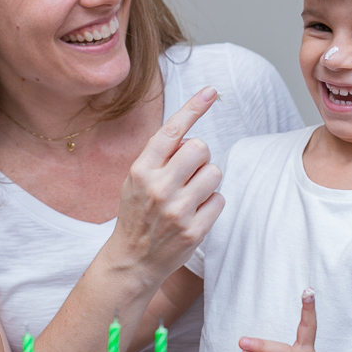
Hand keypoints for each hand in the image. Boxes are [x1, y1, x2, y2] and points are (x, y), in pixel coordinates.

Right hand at [108, 87, 223, 283]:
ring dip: (207, 181)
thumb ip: (159, 157)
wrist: (131, 260)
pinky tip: (194, 215)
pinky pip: (220, 200)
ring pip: (214, 173)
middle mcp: (158, 187)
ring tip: (190, 196)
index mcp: (141, 170)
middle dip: (199, 158)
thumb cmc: (137, 214)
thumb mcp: (135, 181)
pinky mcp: (194, 230)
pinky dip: (211, 205)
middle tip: (188, 174)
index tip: (211, 91)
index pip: (171, 130)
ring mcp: (176, 210)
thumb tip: (191, 138)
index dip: (193, 107)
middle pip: (201, 148)